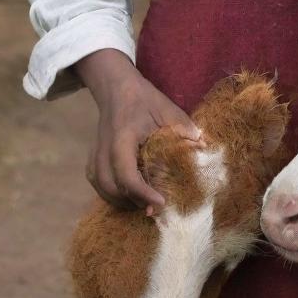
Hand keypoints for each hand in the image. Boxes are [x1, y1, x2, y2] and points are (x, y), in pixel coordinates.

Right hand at [76, 48, 200, 211]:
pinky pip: (98, 184)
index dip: (143, 193)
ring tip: (145, 205)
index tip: (162, 203)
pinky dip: (113, 195)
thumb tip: (204, 148)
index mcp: (122, 138)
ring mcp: (95, 154)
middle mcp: (104, 149)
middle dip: (133, 202)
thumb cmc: (144, 99)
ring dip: (122, 201)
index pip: (127, 174)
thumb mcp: (167, 110)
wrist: (117, 88)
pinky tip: (129, 196)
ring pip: (103, 188)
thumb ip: (185, 129)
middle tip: (156, 208)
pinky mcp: (92, 158)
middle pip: (111, 187)